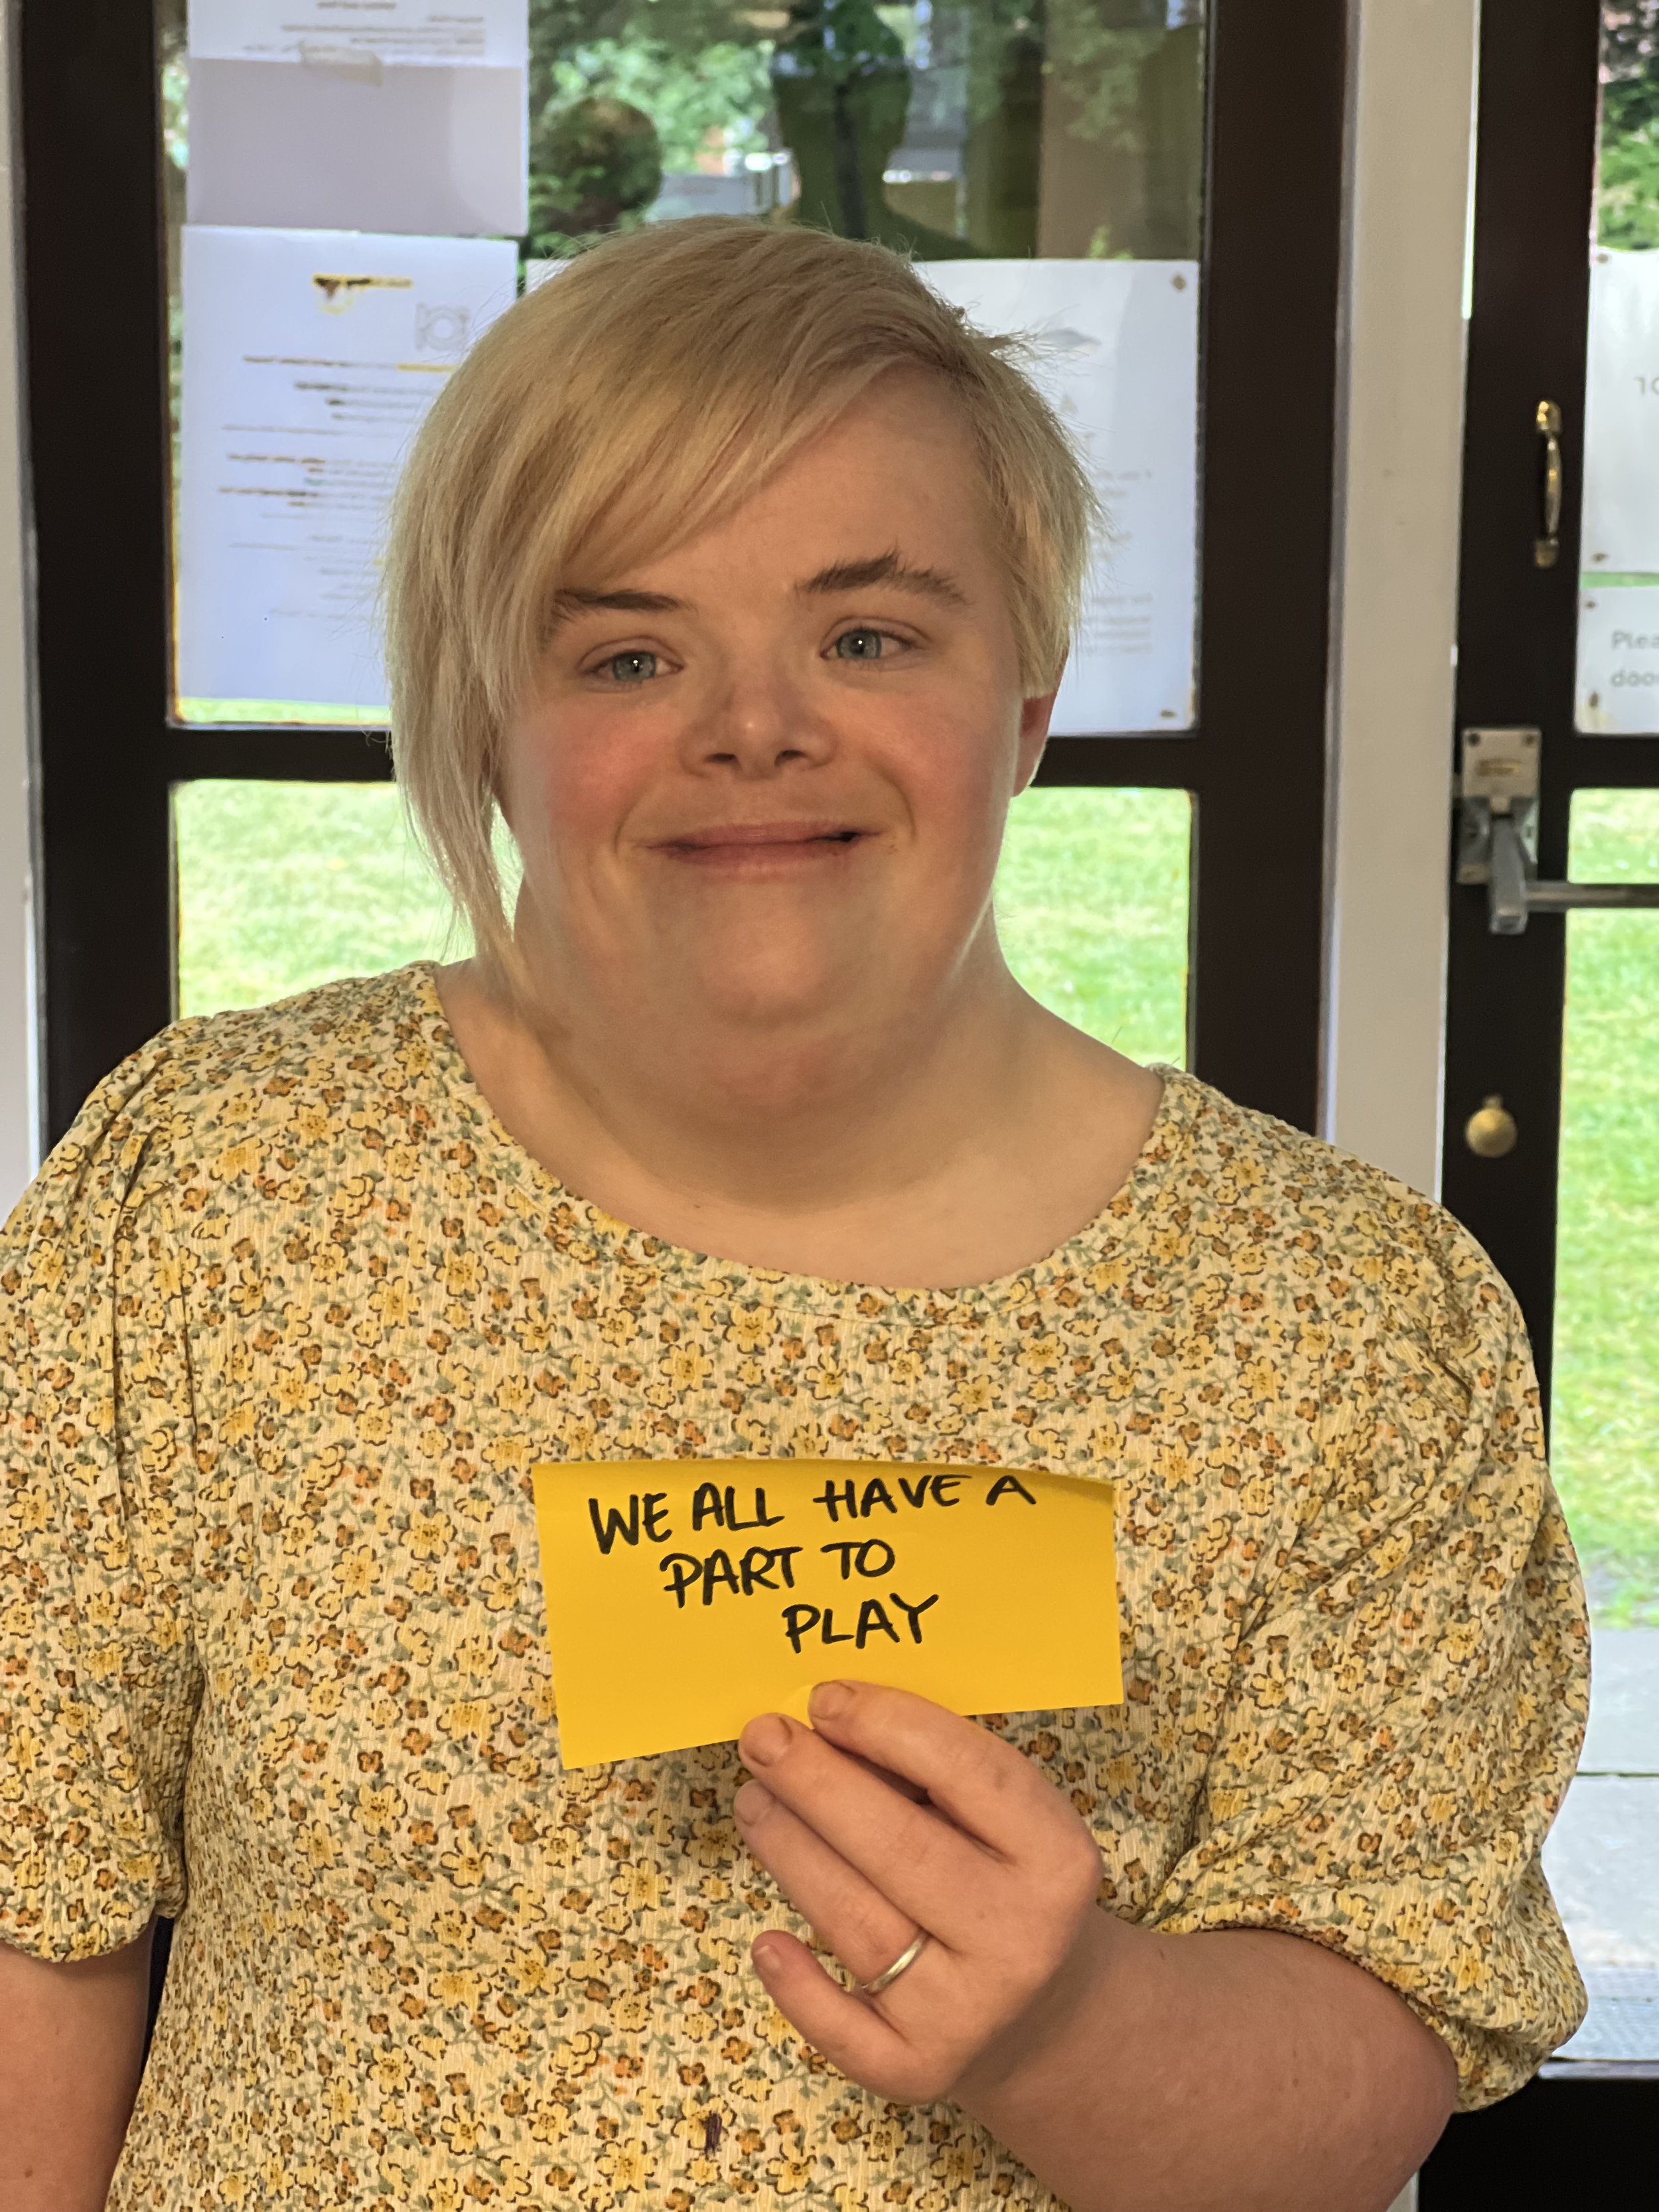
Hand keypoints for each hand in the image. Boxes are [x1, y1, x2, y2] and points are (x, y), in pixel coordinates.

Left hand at [734, 1680, 1109, 2106]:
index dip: (886, 1727)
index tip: (823, 1698)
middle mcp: (1019, 1938)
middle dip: (817, 1784)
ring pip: (857, 1924)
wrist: (1046, 2015)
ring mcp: (970, 2013)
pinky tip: (766, 1939)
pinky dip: (797, 1985)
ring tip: (755, 1800)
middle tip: (762, 1738)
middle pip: (898, 1848)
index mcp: (1056, 1857)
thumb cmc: (1006, 1882)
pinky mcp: (920, 2071)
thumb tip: (828, 1722)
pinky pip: (842, 2029)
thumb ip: (936, 1772)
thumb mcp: (1005, 1821)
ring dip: (791, 1852)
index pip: (964, 1773)